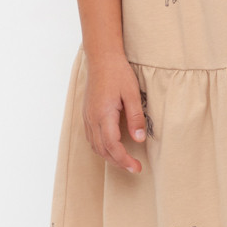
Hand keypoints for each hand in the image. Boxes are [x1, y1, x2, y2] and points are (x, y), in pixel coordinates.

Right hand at [82, 51, 147, 173]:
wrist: (102, 58)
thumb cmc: (118, 73)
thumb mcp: (132, 94)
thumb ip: (136, 118)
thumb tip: (139, 139)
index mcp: (103, 115)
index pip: (113, 146)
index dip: (124, 160)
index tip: (136, 168)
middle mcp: (92, 118)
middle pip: (102, 150)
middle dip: (118, 162)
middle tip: (134, 168)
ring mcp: (87, 117)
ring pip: (95, 146)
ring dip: (109, 157)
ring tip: (125, 161)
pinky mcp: (87, 114)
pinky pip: (91, 138)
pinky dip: (101, 147)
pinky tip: (111, 147)